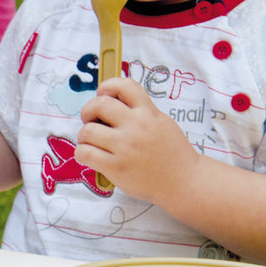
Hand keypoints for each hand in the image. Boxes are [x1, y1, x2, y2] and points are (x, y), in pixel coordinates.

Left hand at [75, 78, 199, 202]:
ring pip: (87, 131)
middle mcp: (136, 126)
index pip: (124, 85)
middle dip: (88, 111)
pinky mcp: (116, 167)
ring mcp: (125, 147)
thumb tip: (112, 102)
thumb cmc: (171, 153)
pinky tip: (90, 156)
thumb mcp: (162, 122)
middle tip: (91, 121)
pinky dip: (82, 153)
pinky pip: (85, 153)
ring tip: (92, 142)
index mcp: (148, 112)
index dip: (107, 86)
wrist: (183, 181)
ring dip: (84, 136)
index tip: (103, 95)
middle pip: (98, 105)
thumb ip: (141, 111)